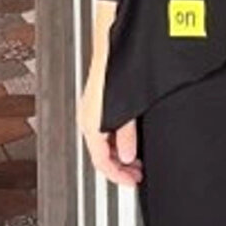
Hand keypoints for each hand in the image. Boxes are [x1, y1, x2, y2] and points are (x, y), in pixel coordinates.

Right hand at [77, 62, 143, 188]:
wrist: (115, 44)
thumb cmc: (119, 70)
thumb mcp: (129, 108)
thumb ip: (127, 135)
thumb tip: (128, 155)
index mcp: (91, 123)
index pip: (101, 161)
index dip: (117, 175)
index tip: (132, 181)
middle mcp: (87, 117)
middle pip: (100, 154)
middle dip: (120, 167)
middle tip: (137, 173)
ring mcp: (91, 110)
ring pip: (102, 143)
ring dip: (119, 154)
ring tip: (137, 160)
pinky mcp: (98, 102)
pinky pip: (104, 130)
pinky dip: (116, 140)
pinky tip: (130, 141)